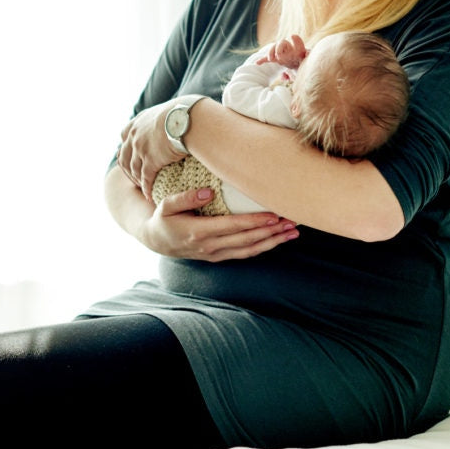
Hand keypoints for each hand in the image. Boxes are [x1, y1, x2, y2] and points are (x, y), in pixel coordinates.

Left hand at [117, 100, 187, 201]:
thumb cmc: (185, 113)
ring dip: (137, 180)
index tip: (130, 157)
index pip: (125, 137)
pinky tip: (149, 195)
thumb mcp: (167, 110)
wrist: (187, 118)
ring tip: (143, 188)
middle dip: (128, 169)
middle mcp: (135, 135)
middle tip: (134, 178)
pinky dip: (146, 188)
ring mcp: (140, 148)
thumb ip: (164, 117)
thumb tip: (177, 118)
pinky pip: (145, 178)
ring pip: (134, 169)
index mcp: (138, 122)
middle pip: (124, 156)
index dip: (126, 149)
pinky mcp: (150, 160)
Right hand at [141, 186, 299, 260]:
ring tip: (292, 232)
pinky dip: (263, 247)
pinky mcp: (219, 257)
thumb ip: (186, 198)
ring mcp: (216, 254)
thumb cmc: (163, 218)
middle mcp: (210, 247)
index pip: (233, 226)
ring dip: (273, 242)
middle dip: (271, 231)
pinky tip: (278, 240)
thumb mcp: (167, 205)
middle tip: (292, 221)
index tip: (274, 214)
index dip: (255, 221)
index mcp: (199, 232)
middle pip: (247, 240)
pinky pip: (245, 254)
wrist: (156, 240)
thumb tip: (209, 191)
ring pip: (250, 250)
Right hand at [258, 34, 306, 68]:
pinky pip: (267, 58)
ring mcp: (280, 53)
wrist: (300, 66)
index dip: (294, 38)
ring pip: (273, 49)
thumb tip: (308, 53)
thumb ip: (308, 55)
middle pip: (282, 43)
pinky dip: (262, 60)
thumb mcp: (308, 59)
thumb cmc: (305, 62)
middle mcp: (288, 47)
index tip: (292, 37)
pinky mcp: (275, 59)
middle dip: (279, 48)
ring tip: (271, 60)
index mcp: (298, 47)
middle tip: (279, 57)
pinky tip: (257, 63)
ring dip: (271, 53)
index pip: (295, 39)